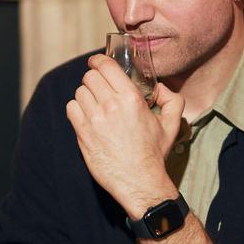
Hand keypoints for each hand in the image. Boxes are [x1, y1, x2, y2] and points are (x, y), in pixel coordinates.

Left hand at [66, 54, 183, 216]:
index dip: (98, 61)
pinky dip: (77, 109)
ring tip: (95, 103)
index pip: (105, 66)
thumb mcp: (172, 124)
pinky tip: (87, 115)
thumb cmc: (154, 153)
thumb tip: (160, 88)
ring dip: (86, 95)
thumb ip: (172, 100)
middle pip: (89, 76)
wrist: (140, 182)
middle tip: (99, 87)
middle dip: (94, 79)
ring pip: (80, 92)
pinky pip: (71, 109)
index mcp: (131, 98)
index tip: (97, 63)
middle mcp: (111, 105)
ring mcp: (94, 120)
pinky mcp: (83, 134)